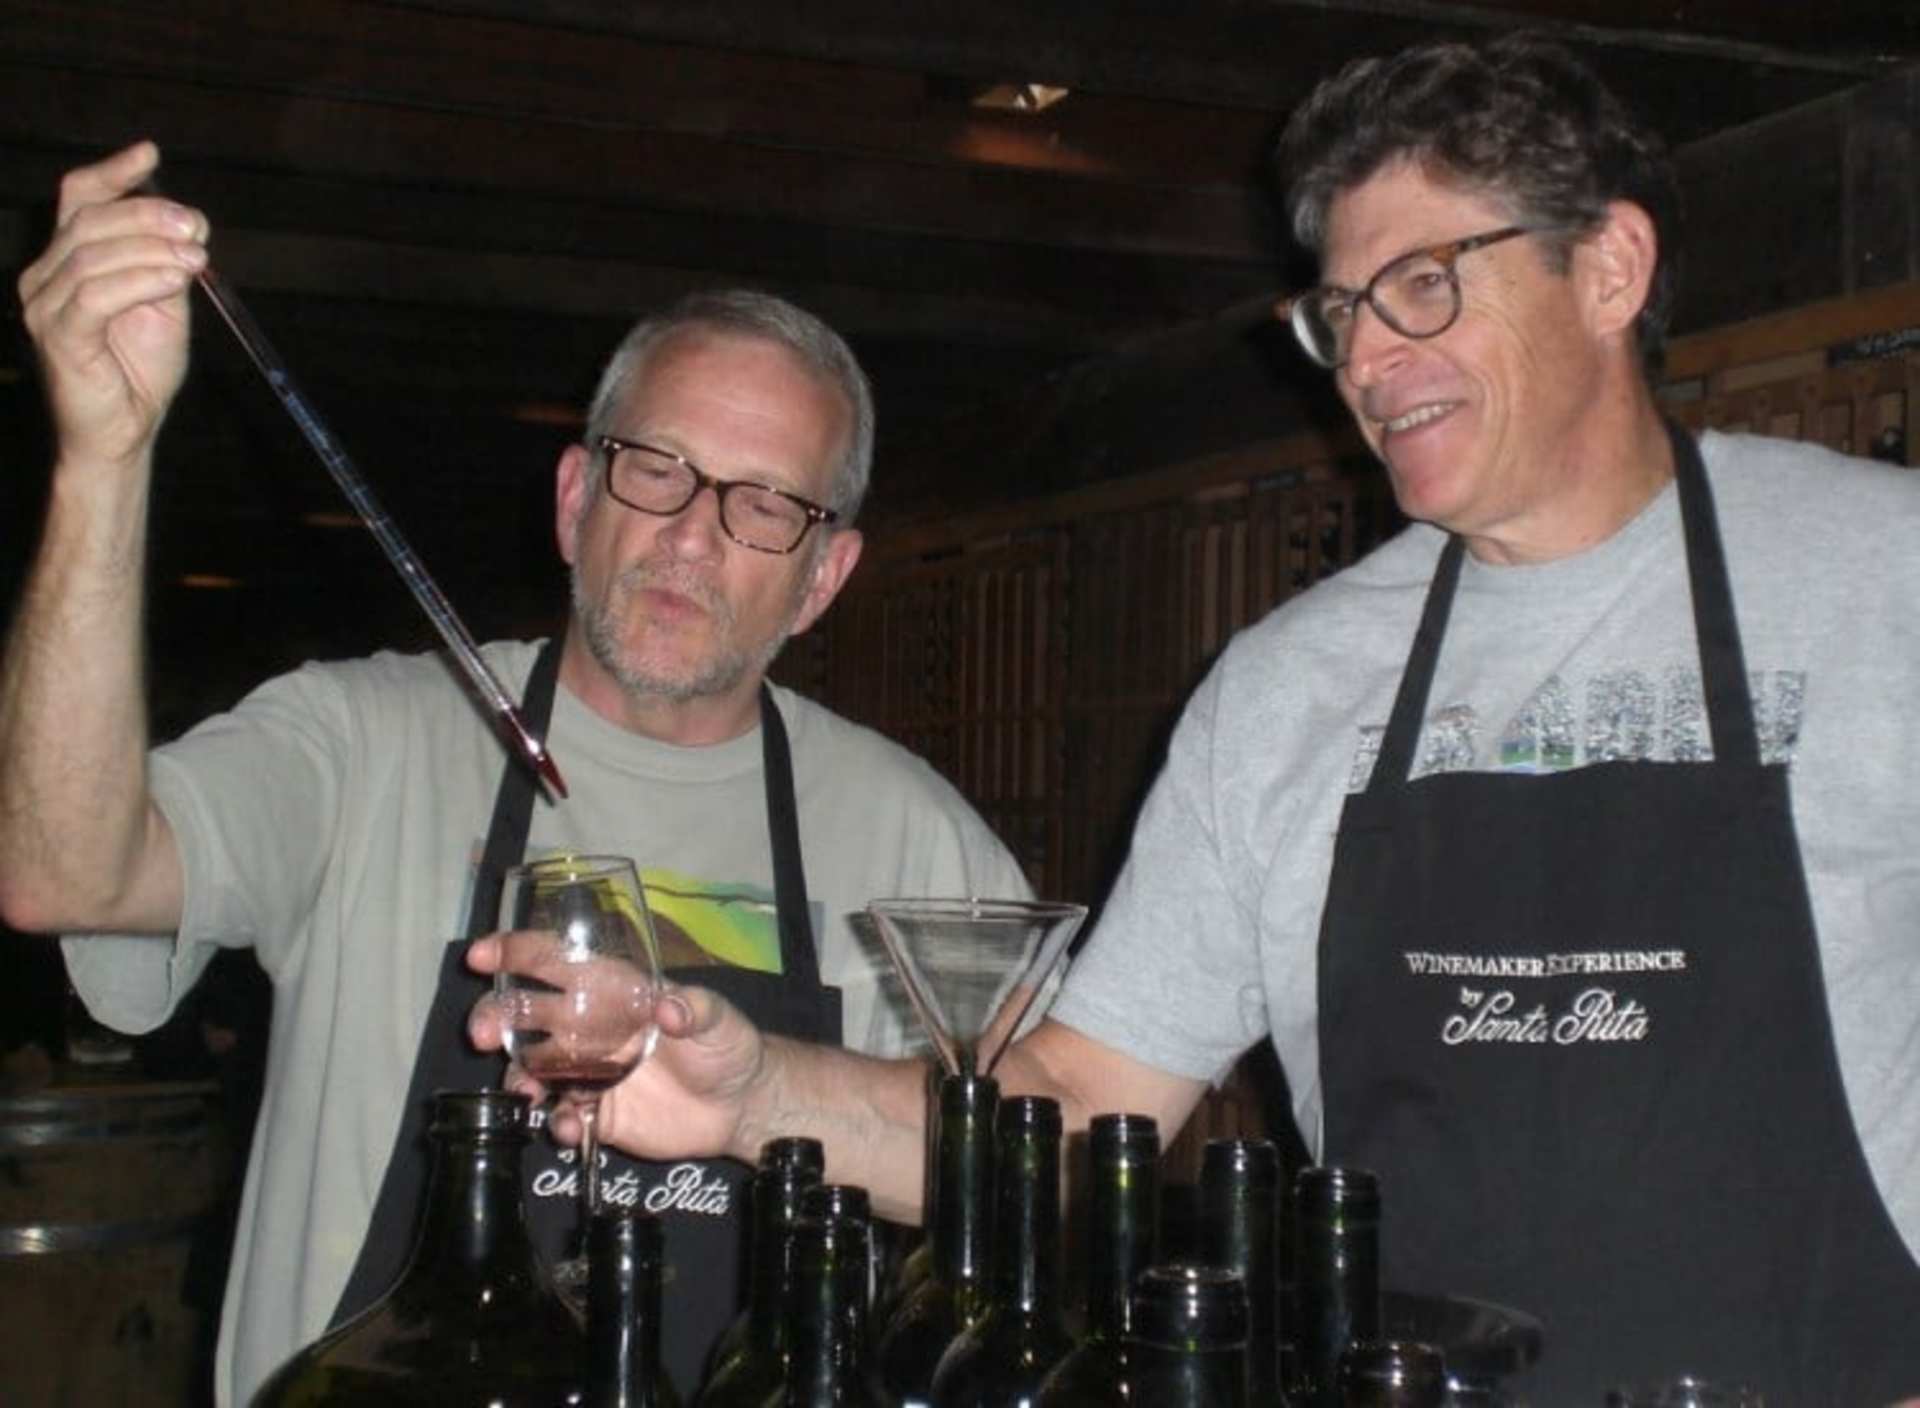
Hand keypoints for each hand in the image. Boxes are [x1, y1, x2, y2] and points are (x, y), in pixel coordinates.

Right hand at [17, 141, 207, 470]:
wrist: (122, 432)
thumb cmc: (139, 370)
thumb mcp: (164, 307)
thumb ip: (169, 266)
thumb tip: (192, 224)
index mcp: (67, 261)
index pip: (79, 200)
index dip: (112, 173)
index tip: (150, 154)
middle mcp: (45, 276)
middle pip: (91, 221)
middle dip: (147, 215)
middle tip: (195, 226)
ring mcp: (45, 305)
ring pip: (95, 255)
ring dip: (152, 249)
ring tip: (194, 259)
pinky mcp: (59, 335)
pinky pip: (97, 295)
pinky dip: (140, 280)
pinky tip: (175, 279)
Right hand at [466, 931, 767, 1163]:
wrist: (740, 1105)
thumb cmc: (728, 1045)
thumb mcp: (720, 1018)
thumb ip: (694, 1009)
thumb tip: (668, 1010)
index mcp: (612, 991)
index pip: (556, 962)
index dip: (516, 952)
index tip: (481, 956)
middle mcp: (590, 1029)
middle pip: (524, 1015)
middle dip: (493, 1017)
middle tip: (479, 1033)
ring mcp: (589, 1072)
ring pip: (531, 1069)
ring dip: (516, 1078)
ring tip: (525, 1092)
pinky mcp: (599, 1115)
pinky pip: (563, 1117)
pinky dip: (558, 1122)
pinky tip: (570, 1127)